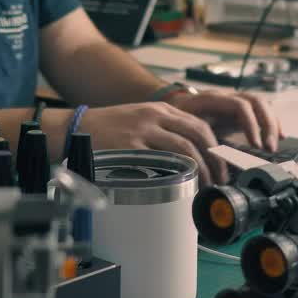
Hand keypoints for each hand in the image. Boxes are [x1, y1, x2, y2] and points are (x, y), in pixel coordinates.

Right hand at [83, 102, 230, 184]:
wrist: (76, 128)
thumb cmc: (108, 128)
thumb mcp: (140, 118)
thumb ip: (164, 130)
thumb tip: (192, 153)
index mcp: (160, 110)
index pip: (200, 125)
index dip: (216, 147)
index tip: (221, 165)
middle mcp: (154, 117)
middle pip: (198, 135)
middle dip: (214, 160)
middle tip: (219, 179)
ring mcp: (143, 132)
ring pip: (184, 150)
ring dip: (200, 171)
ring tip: (204, 187)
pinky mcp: (130, 149)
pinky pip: (160, 163)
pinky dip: (174, 176)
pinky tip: (179, 188)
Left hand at [164, 89, 282, 156]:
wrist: (173, 104)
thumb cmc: (177, 117)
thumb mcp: (181, 127)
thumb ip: (193, 140)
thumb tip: (206, 164)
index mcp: (212, 99)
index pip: (240, 106)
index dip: (251, 125)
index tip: (256, 145)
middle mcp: (227, 96)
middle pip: (256, 102)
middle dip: (267, 125)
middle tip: (269, 148)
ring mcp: (234, 100)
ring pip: (261, 105)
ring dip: (271, 124)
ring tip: (274, 145)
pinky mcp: (239, 109)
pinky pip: (260, 111)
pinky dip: (271, 122)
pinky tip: (278, 136)